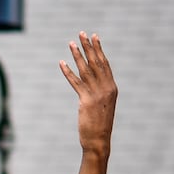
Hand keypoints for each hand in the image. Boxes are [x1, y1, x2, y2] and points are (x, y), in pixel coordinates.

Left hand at [60, 32, 116, 157]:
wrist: (99, 140)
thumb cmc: (100, 125)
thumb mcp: (103, 106)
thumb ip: (100, 93)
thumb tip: (94, 85)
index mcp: (112, 88)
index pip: (105, 64)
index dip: (99, 49)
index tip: (94, 37)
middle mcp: (106, 88)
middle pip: (96, 62)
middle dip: (88, 47)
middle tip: (82, 33)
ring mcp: (96, 94)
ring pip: (85, 70)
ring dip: (77, 55)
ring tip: (71, 43)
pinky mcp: (86, 101)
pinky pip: (75, 82)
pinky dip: (68, 71)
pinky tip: (62, 62)